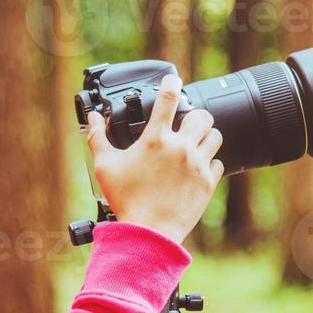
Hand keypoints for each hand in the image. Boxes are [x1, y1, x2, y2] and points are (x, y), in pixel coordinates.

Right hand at [85, 72, 223, 244]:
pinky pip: (219, 162)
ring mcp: (197, 164)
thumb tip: (93, 118)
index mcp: (155, 139)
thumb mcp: (105, 167)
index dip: (171, 82)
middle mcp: (180, 147)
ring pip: (215, 136)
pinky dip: (211, 162)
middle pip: (201, 115)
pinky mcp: (208, 182)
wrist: (149, 233)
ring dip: (206, 136)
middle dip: (195, 115)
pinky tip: (199, 167)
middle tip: (186, 122)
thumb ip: (98, 138)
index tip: (173, 79)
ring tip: (195, 143)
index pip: (168, 98)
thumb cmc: (126, 201)